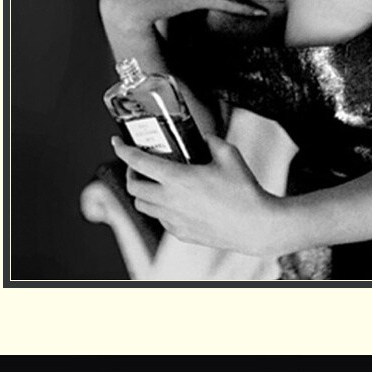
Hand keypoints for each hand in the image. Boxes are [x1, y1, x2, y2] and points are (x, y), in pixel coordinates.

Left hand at [112, 135, 283, 255]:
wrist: (254, 225)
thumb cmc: (243, 191)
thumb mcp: (228, 154)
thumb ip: (210, 141)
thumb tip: (203, 137)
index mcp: (178, 179)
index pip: (138, 162)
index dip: (123, 150)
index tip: (117, 142)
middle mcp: (170, 201)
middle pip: (133, 188)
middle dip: (130, 173)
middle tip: (138, 164)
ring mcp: (173, 220)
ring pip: (143, 206)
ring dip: (142, 192)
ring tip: (153, 182)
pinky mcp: (181, 234)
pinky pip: (160, 219)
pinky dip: (159, 207)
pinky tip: (173, 200)